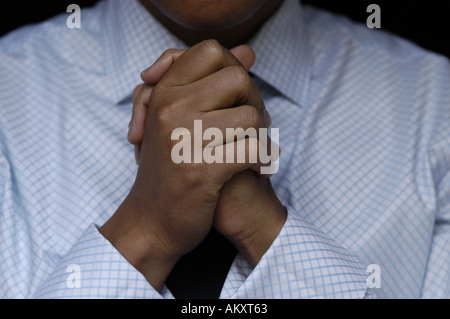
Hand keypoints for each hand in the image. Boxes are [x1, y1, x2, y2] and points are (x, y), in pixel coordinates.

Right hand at [129, 42, 285, 269]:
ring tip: (250, 150)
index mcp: (163, 93)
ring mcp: (185, 139)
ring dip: (259, 134)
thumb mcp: (176, 119)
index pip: (210, 51)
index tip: (233, 97)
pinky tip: (253, 169)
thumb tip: (250, 51)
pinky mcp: (202, 170)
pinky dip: (262, 160)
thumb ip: (209, 81)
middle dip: (252, 102)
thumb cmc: (168, 168)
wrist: (151, 221)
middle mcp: (171, 109)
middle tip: (249, 126)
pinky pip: (253, 148)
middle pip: (237, 79)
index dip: (232, 69)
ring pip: (251, 115)